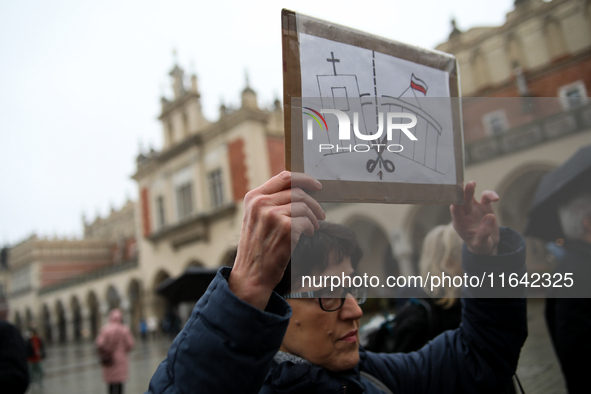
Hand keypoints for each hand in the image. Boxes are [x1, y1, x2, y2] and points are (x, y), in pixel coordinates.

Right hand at [229, 171, 324, 308]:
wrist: (251, 274)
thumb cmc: (257, 248)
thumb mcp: (255, 219)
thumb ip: (270, 202)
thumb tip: (299, 191)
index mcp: (253, 197)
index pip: (284, 177)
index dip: (304, 179)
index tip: (315, 185)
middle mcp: (261, 203)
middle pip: (298, 191)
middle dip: (313, 202)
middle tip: (320, 213)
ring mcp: (272, 214)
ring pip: (304, 206)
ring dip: (313, 216)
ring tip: (313, 226)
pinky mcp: (285, 228)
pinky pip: (307, 221)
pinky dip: (311, 227)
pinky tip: (308, 234)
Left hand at [450, 181, 499, 254]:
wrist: (487, 244)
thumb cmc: (480, 245)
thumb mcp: (481, 244)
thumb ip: (484, 233)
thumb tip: (490, 217)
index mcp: (460, 223)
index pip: (455, 212)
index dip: (455, 205)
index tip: (457, 200)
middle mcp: (465, 214)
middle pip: (462, 201)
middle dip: (462, 193)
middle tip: (464, 185)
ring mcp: (474, 208)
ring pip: (471, 196)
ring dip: (470, 189)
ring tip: (472, 183)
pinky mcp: (485, 206)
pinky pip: (486, 198)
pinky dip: (490, 195)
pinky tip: (496, 198)